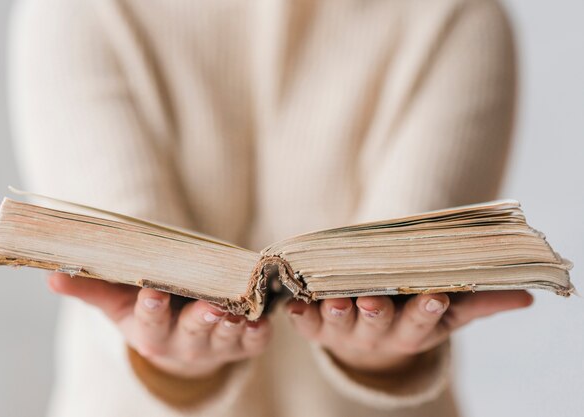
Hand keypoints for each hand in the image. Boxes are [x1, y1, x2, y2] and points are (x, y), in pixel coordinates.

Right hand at [48, 272, 271, 378]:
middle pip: (192, 333)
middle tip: (209, 306)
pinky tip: (265, 318)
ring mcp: (215, 346)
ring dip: (232, 324)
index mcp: (151, 333)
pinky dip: (260, 331)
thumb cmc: (149, 316)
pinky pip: (253, 341)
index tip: (154, 293)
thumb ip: (91, 288)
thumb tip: (51, 275)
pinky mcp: (242, 344)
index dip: (152, 308)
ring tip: (237, 309)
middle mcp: (184, 343)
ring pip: (224, 337)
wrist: (181, 345)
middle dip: (200, 320)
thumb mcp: (117, 305)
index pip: (150, 322)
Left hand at [286, 291, 532, 373]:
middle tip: (376, 301)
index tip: (434, 297)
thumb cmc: (412, 315)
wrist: (370, 338)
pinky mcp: (317, 328)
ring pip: (341, 324)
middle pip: (379, 325)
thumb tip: (525, 296)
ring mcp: (345, 332)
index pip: (422, 323)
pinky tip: (292, 308)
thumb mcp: (448, 313)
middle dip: (378, 314)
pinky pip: (306, 325)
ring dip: (337, 314)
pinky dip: (299, 317)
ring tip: (335, 300)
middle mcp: (378, 333)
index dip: (427, 312)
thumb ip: (479, 303)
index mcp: (411, 330)